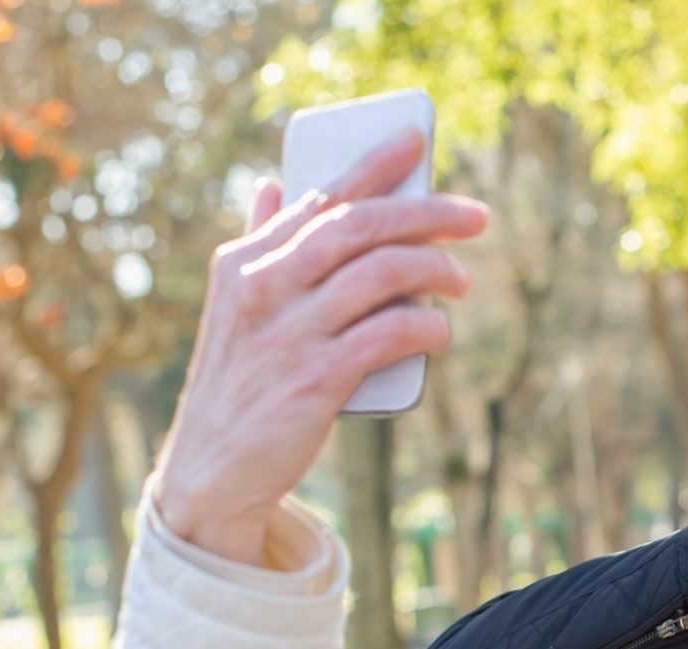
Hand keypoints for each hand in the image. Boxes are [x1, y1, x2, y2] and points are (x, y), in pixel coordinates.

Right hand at [148, 130, 489, 563]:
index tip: (416, 140)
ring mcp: (289, 332)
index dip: (373, 165)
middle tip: (475, 216)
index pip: (319, 197)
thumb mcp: (235, 306)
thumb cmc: (239, 383)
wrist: (212, 468)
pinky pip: (389, 334)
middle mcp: (264, 287)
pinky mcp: (315, 380)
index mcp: (245, 262)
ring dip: (435, 270)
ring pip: (381, 273)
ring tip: (462, 280)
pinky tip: (441, 330)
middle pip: (359, 226)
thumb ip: (259, 245)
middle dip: (426, 212)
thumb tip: (269, 185)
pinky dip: (425, 326)